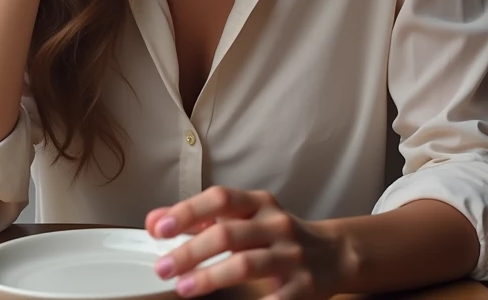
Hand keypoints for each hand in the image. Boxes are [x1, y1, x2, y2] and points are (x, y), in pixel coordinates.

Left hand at [146, 187, 346, 299]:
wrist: (332, 255)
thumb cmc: (276, 236)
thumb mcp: (244, 218)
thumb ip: (201, 219)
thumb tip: (154, 221)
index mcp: (258, 203)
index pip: (220, 199)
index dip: (189, 211)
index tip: (160, 228)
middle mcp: (275, 224)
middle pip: (228, 233)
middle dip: (191, 251)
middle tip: (163, 267)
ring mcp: (291, 254)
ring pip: (246, 264)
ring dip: (210, 277)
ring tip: (183, 287)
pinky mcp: (303, 286)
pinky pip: (274, 298)